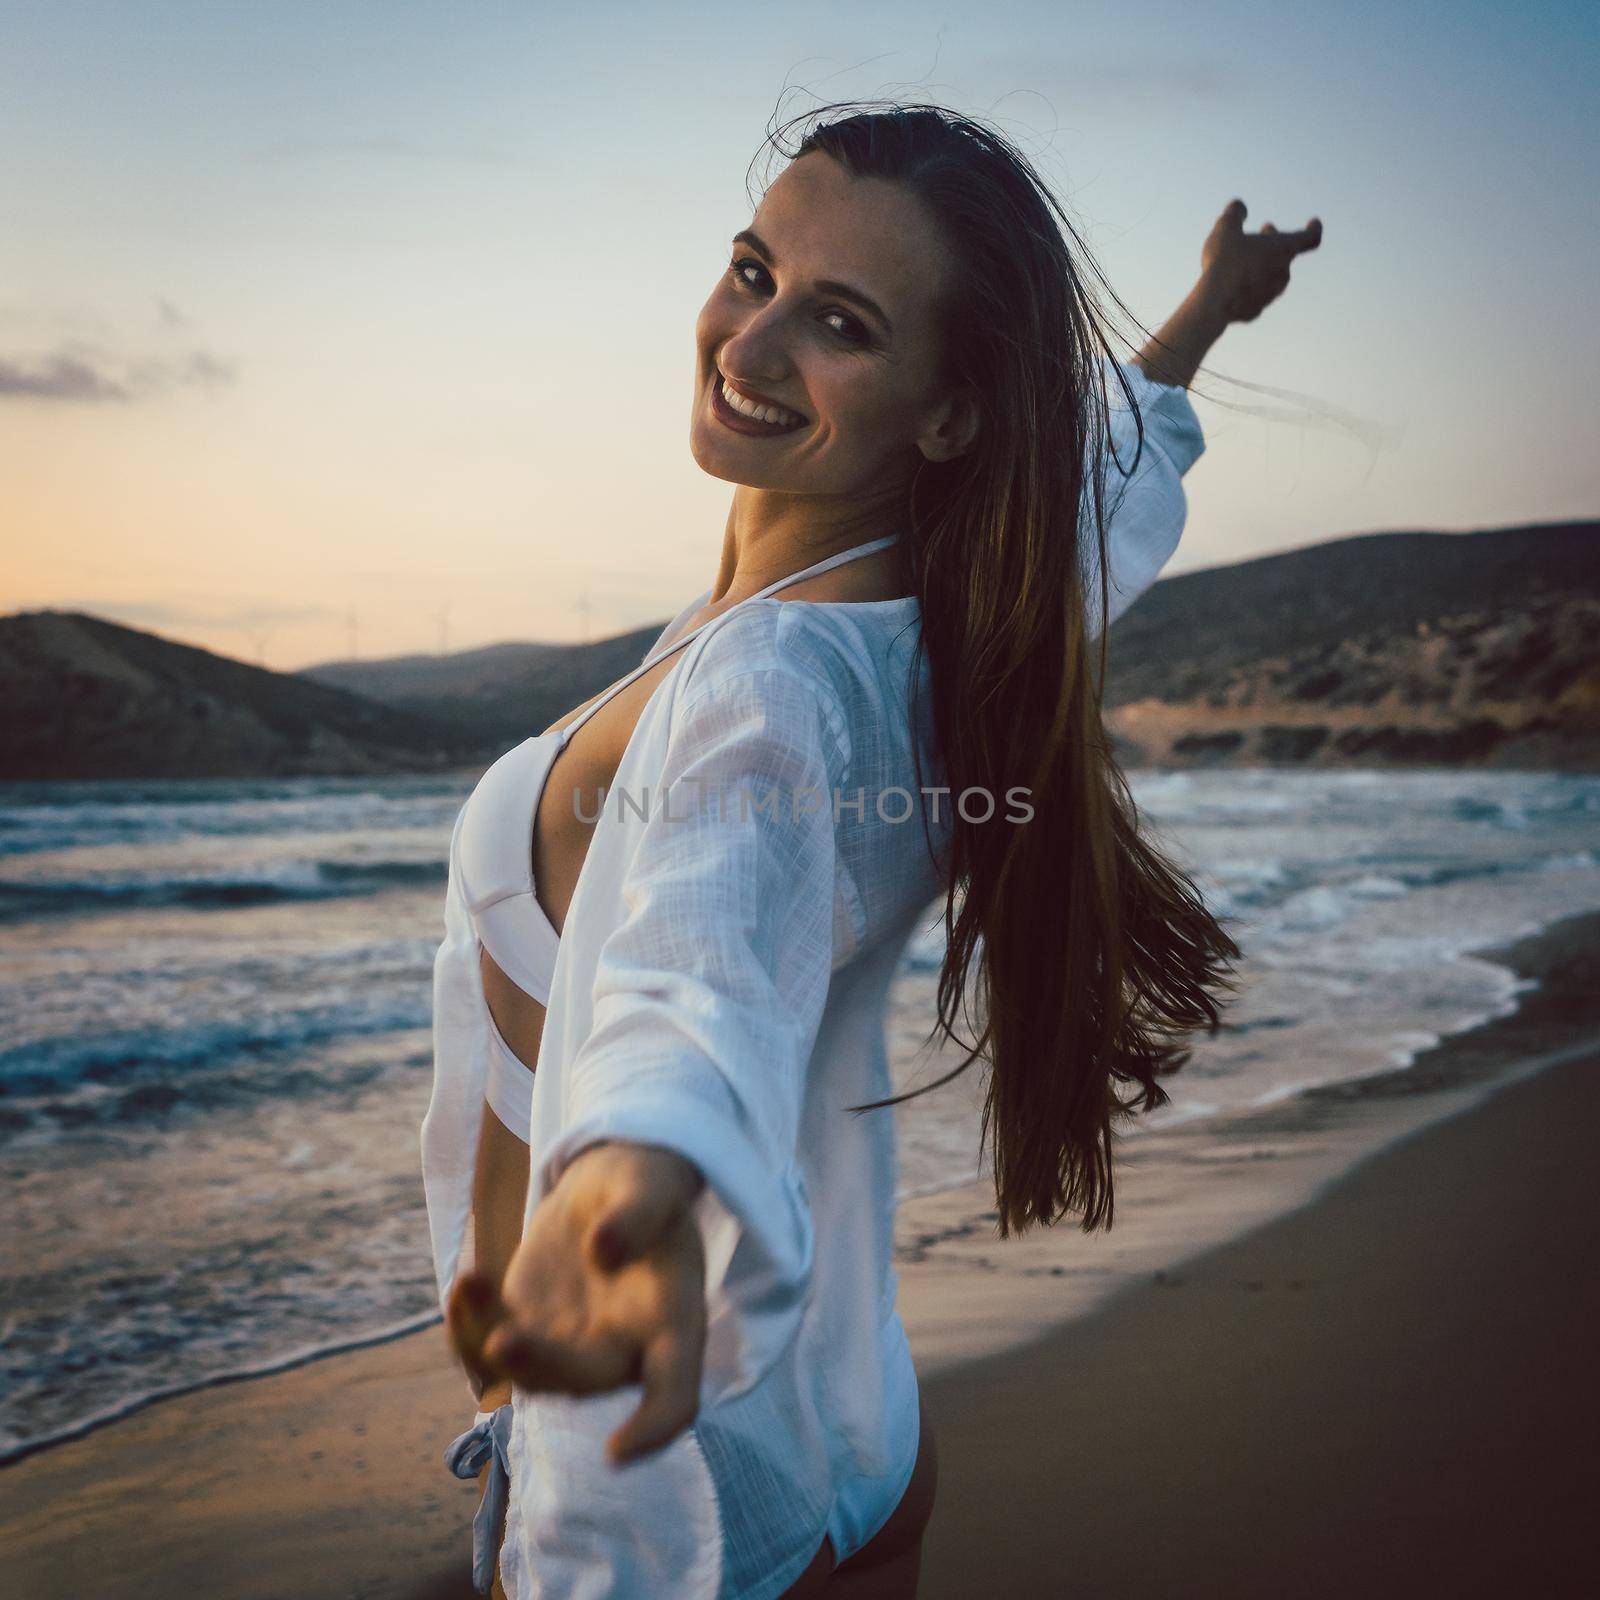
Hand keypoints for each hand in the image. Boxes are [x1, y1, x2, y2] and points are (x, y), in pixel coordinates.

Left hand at [447, 1140, 706, 1465]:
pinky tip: (464, 1282)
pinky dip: (467, 1328)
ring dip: (489, 1348)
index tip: (615, 1451)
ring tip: (469, 1284)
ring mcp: (569, 1347)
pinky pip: (488, 1349)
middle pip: (583, 1382)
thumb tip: (604, 1251)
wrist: (608, 1189)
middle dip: (541, 1368)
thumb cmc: (645, 1187)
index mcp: (672, 1323)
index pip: (675, 1394)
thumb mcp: (651, 1185)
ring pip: (527, 1374)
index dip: (652, 1429)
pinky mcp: (525, 1330)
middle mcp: (621, 1350)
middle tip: (501, 1339)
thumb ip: (637, 1214)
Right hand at [1198, 198, 1322, 324]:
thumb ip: (1234, 212)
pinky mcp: (1255, 311)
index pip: (1310, 238)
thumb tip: (1239, 209)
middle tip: (1265, 229)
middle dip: (1275, 240)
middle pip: (1286, 253)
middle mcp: (1283, 273)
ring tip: (1246, 257)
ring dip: (1263, 262)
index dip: (1314, 228)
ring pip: (1272, 275)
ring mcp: (1271, 295)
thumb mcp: (1225, 227)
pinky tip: (1234, 282)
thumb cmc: (1224, 261)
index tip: (1314, 222)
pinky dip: (1248, 285)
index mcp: (1283, 249)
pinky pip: (1255, 294)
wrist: (1214, 303)